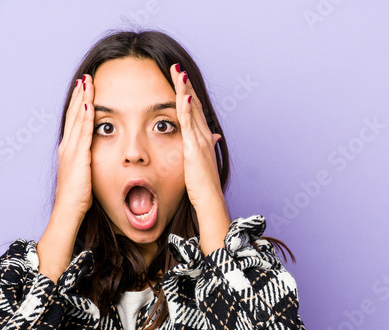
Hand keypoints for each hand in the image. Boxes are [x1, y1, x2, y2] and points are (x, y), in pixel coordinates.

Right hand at [54, 74, 94, 216]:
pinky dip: (86, 117)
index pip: (74, 120)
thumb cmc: (77, 197)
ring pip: (78, 119)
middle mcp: (67, 145)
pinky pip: (83, 133)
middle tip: (84, 77)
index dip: (78, 103)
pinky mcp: (78, 157)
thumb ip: (86, 161)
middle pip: (74, 114)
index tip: (83, 88)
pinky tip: (89, 104)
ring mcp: (71, 150)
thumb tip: (92, 156)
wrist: (68, 209)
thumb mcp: (82, 174)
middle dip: (80, 95)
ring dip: (83, 99)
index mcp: (68, 149)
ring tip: (87, 82)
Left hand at [169, 63, 230, 254]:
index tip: (180, 81)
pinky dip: (187, 107)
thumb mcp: (201, 166)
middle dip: (185, 85)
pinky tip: (182, 93)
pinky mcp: (195, 148)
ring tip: (177, 71)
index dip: (188, 95)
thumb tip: (211, 141)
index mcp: (203, 141)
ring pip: (192, 109)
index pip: (194, 113)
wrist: (210, 203)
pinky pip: (190, 123)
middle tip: (176, 67)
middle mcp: (204, 137)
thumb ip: (202, 152)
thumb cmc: (203, 190)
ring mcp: (200, 141)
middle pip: (194, 105)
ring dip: (185, 89)